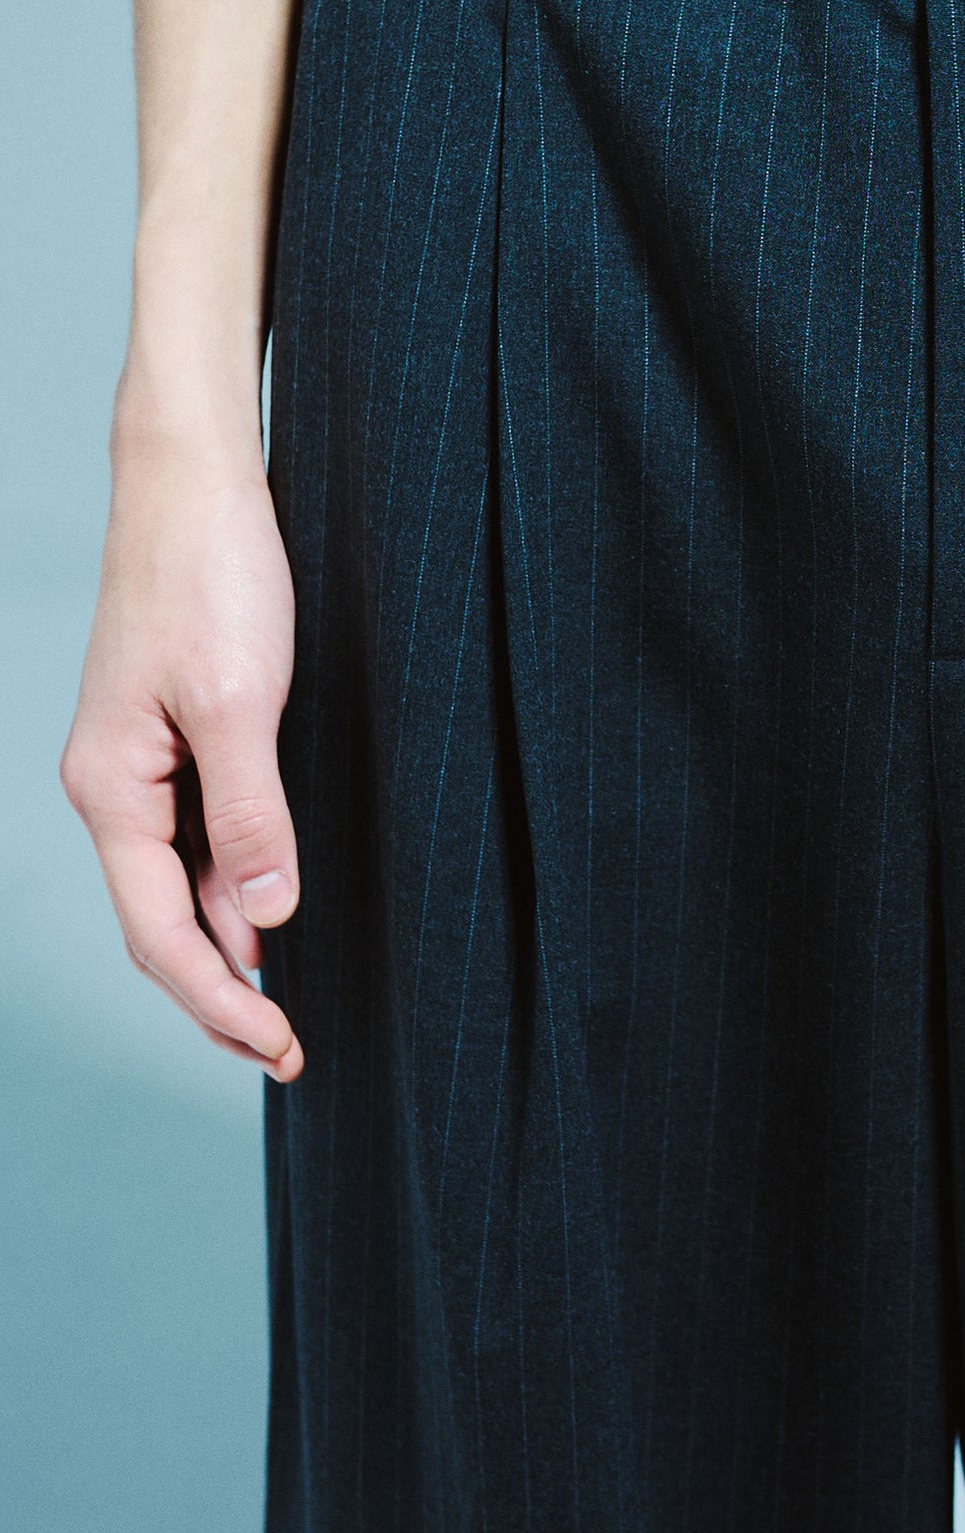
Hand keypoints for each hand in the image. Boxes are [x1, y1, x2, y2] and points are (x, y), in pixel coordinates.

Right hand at [61, 425, 302, 1078]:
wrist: (194, 481)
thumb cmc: (211, 574)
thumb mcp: (242, 700)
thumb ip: (252, 814)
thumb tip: (267, 921)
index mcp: (112, 788)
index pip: (161, 932)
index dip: (219, 1002)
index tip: (280, 1046)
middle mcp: (111, 785)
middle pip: (159, 922)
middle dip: (219, 993)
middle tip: (285, 1051)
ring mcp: (136, 761)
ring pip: (175, 883)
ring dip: (225, 946)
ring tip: (276, 1006)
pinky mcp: (169, 732)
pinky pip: (192, 837)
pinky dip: (228, 886)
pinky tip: (264, 913)